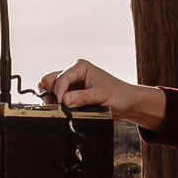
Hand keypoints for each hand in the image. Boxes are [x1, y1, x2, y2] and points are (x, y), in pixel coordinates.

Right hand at [36, 59, 166, 128]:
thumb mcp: (101, 96)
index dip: (59, 92)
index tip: (61, 105)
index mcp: (80, 67)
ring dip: (53, 99)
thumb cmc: (118, 95)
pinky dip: (58, 104)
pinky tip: (66, 110)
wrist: (127, 103)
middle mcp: (73, 73)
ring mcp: (71, 83)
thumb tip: (65, 101)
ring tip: (61, 109)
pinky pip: (57, 97)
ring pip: (50, 88)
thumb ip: (82, 98)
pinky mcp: (71, 93)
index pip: (61, 78)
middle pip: (49, 80)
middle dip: (52, 93)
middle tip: (58, 106)